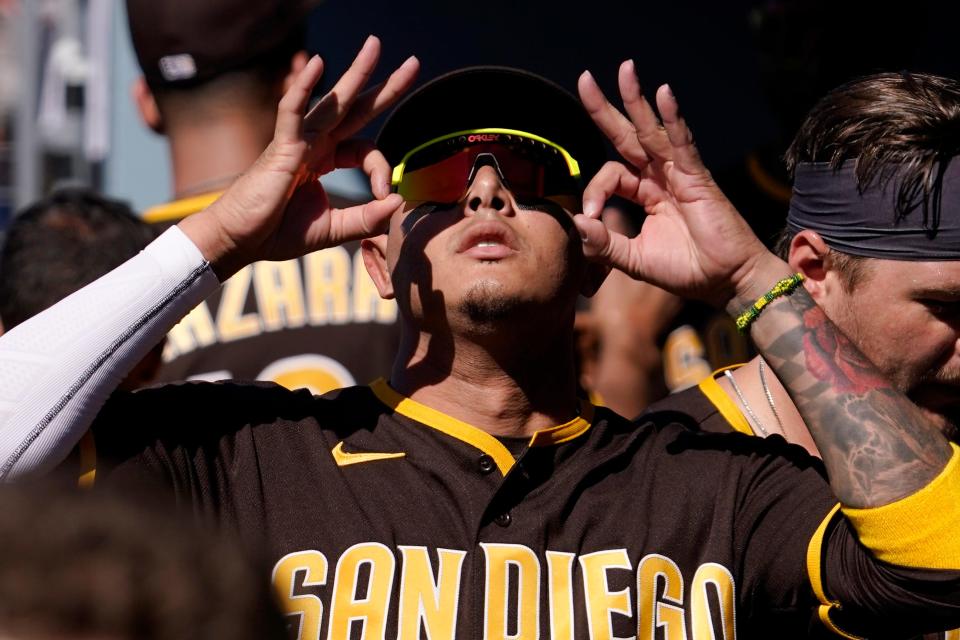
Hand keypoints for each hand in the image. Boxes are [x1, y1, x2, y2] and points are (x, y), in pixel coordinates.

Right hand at [180, 36, 419, 278]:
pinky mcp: (280, 147)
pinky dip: (303, 87)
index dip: (381, 168)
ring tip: (375, 44)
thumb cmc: (277, 232)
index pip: (365, 148)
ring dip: (356, 73)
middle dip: (385, 86)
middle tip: (413, 63)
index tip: (384, 194)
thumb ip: (366, 219)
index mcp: (325, 159)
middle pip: (356, 108)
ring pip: (331, 101)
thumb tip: (398, 203)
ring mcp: (297, 141)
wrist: (239, 240)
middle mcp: (314, 143)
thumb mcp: (333, 229)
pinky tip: (318, 63)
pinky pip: (292, 111)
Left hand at [574, 61, 786, 307]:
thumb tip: (575, 223)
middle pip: (626, 136)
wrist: (725, 281)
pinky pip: (681, 143)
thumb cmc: (685, 270)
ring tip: (625, 69)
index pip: (610, 175)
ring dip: (636, 99)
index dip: (594, 190)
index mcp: (644, 193)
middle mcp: (659, 177)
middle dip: (605, 108)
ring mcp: (678, 174)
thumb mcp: (634, 260)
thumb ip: (604, 245)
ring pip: (652, 131)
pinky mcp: (697, 178)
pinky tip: (663, 94)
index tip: (590, 217)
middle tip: (585, 79)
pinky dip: (673, 118)